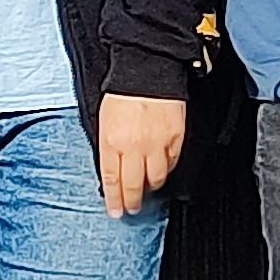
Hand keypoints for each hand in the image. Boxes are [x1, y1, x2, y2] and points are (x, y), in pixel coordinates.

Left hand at [97, 91, 188, 215]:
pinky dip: (166, 169)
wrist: (147, 68)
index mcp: (112, 141)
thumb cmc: (122, 92)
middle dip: (132, 201)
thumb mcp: (104, 120)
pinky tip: (161, 170)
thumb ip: (108, 147)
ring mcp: (157, 143)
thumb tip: (112, 171)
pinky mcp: (175, 137)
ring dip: (151, 187)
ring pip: (156, 178)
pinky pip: (171, 162)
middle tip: (131, 209)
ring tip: (148, 189)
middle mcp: (134, 146)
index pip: (112, 180)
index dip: (114, 199)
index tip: (115, 211)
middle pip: (134, 185)